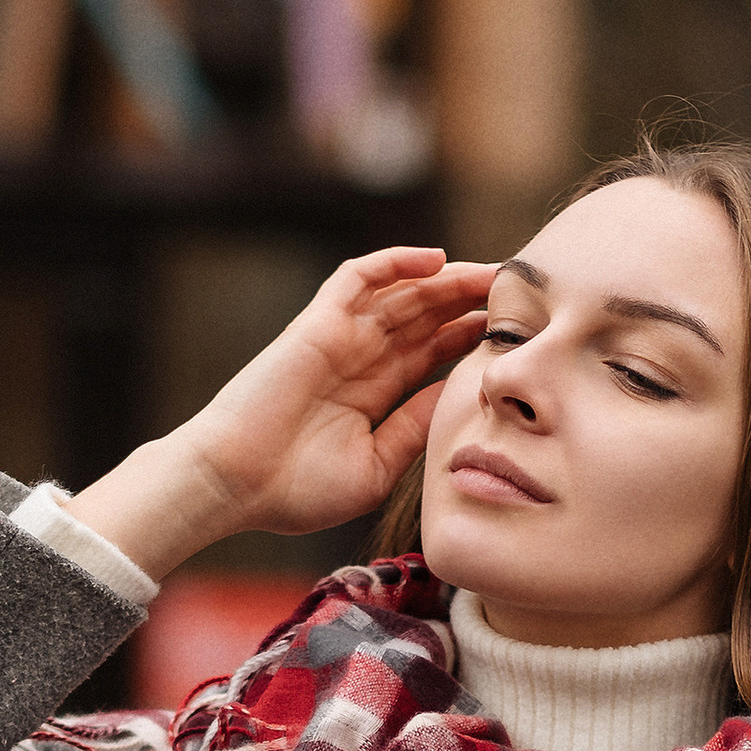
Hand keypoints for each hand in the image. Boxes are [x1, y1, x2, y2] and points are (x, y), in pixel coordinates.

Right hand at [65, 246, 495, 581]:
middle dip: (469, 300)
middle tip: (517, 293)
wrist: (234, 486)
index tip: (514, 334)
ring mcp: (338, 337)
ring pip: (401, 292)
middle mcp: (359, 359)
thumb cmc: (295, 491)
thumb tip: (459, 396)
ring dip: (446, 279)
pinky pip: (356, 277)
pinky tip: (435, 259)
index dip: (470, 336)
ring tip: (491, 272)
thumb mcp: (377, 468)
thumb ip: (415, 429)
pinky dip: (393, 262)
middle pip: (424, 315)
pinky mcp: (316, 323)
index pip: (432, 352)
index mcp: (374, 394)